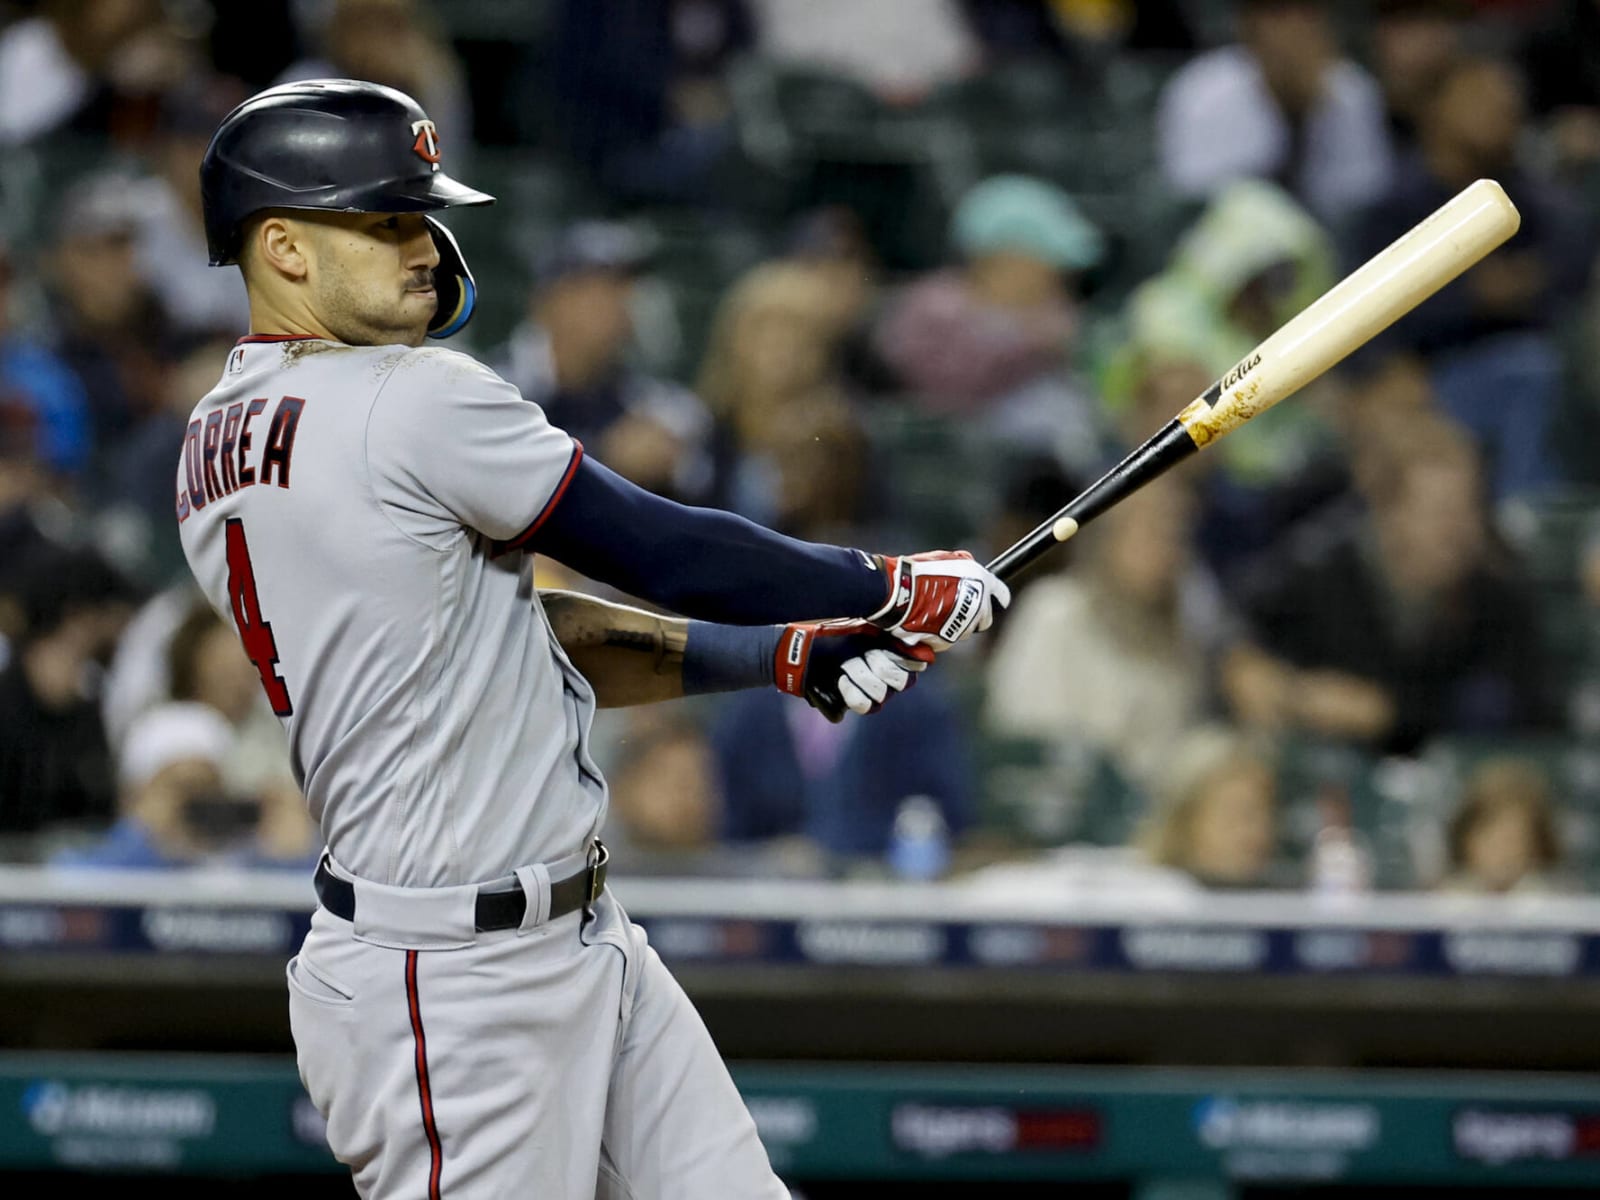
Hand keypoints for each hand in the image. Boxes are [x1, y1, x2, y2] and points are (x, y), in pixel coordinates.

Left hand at [775, 620, 932, 721]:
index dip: (900, 660)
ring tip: (845, 666)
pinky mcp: (847, 706)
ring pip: (881, 697)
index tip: (881, 648)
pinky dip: (849, 693)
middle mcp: (883, 682)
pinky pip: (862, 707)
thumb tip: (929, 658)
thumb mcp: (867, 629)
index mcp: (891, 662)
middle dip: (879, 666)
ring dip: (861, 676)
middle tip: (861, 655)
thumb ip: (897, 640)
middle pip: (901, 684)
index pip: (913, 670)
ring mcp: (866, 696)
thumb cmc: (836, 633)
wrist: (801, 647)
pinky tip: (839, 681)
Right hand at [869, 551, 1009, 648]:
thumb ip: (964, 567)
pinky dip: (938, 635)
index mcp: (982, 583)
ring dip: (954, 625)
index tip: (995, 601)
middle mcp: (978, 607)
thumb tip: (970, 569)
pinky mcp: (947, 640)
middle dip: (973, 616)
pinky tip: (924, 622)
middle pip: (984, 619)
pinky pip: (946, 641)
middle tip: (953, 607)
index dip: (996, 597)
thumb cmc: (920, 572)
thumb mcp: (948, 559)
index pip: (1001, 595)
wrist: (899, 592)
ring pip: (964, 632)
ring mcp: (963, 626)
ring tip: (933, 612)